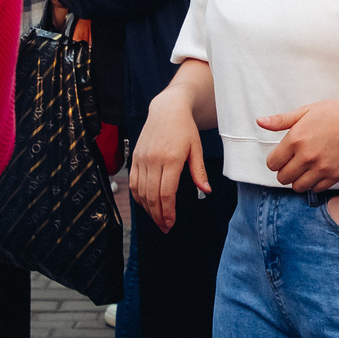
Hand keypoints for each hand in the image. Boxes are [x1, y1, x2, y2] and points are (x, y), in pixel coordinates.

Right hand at [130, 93, 208, 232]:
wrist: (166, 110)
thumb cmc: (184, 128)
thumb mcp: (196, 148)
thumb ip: (198, 171)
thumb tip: (205, 191)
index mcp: (171, 158)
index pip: (166, 192)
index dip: (168, 211)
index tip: (171, 223)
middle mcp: (153, 159)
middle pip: (152, 196)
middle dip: (158, 215)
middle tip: (165, 227)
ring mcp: (141, 159)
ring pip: (141, 192)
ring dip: (148, 209)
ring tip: (157, 219)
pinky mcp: (134, 158)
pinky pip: (133, 183)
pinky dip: (138, 197)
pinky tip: (146, 205)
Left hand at [258, 95, 338, 193]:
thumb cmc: (334, 113)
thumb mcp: (305, 111)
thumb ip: (281, 120)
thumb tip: (260, 122)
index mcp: (295, 139)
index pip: (273, 163)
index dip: (275, 162)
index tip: (282, 158)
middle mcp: (306, 155)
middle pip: (283, 178)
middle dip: (285, 172)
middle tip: (293, 164)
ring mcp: (321, 167)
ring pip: (298, 187)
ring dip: (298, 180)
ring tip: (304, 170)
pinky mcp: (334, 175)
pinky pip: (316, 189)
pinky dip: (314, 184)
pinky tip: (317, 172)